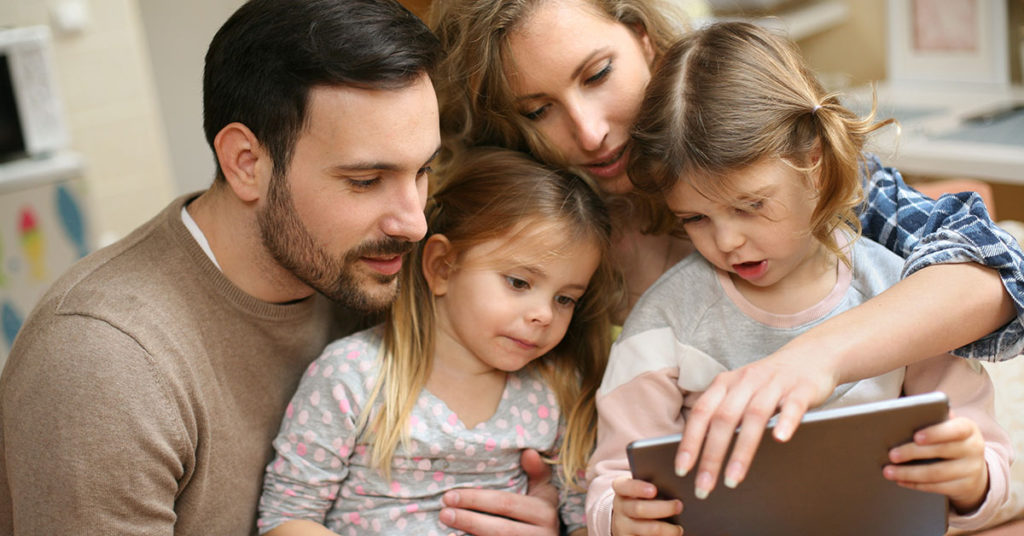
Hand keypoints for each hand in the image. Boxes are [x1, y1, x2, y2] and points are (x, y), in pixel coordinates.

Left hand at [439, 449, 558, 534]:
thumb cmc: (541, 511)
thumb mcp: (544, 490)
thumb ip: (537, 471)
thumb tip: (528, 452)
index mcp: (544, 511)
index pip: (506, 504)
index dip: (477, 500)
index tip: (451, 495)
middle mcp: (541, 534)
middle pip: (500, 528)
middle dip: (469, 519)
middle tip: (444, 512)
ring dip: (469, 533)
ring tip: (447, 525)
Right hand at [610, 477, 682, 535]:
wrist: (628, 520)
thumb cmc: (642, 499)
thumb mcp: (641, 489)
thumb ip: (653, 485)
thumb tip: (675, 488)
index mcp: (621, 490)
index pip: (625, 486)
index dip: (638, 488)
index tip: (654, 490)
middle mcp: (620, 508)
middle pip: (639, 509)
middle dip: (662, 508)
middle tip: (678, 506)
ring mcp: (622, 526)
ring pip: (647, 529)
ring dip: (666, 529)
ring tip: (679, 529)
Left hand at [674, 349, 836, 498]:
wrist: (812, 354)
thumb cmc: (769, 382)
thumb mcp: (740, 392)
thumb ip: (723, 414)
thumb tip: (700, 454)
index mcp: (726, 383)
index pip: (701, 413)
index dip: (690, 442)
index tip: (681, 470)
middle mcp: (746, 381)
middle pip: (724, 419)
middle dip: (711, 456)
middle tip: (704, 487)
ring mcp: (774, 384)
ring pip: (755, 416)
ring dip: (742, 450)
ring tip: (733, 479)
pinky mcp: (802, 389)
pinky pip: (792, 406)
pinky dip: (786, 422)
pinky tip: (781, 440)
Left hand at [883, 413, 988, 512]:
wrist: (973, 467)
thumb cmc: (950, 440)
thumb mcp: (948, 427)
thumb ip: (935, 418)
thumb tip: (916, 409)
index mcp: (968, 429)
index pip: (955, 429)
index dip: (935, 433)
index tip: (915, 436)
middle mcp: (974, 448)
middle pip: (941, 451)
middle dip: (912, 453)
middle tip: (891, 455)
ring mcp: (971, 470)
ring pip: (936, 473)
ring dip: (909, 473)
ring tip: (889, 471)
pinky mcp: (965, 487)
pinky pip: (937, 487)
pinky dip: (915, 484)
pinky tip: (900, 481)